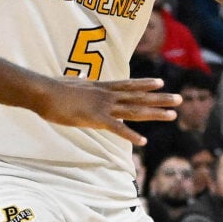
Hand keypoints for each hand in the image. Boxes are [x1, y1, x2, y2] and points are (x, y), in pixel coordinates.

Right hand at [32, 74, 181, 144]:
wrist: (43, 92)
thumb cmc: (51, 89)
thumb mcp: (70, 84)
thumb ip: (79, 85)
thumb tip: (78, 80)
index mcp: (101, 88)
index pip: (128, 85)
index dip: (145, 84)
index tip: (161, 83)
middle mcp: (107, 95)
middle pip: (139, 97)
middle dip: (160, 99)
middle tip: (180, 99)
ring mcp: (103, 106)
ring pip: (135, 110)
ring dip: (155, 113)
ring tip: (173, 115)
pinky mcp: (95, 118)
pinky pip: (116, 128)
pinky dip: (130, 135)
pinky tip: (143, 141)